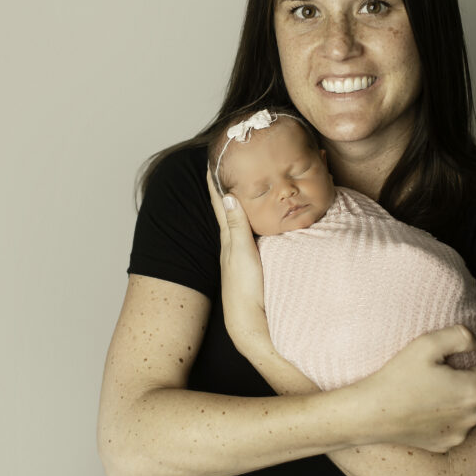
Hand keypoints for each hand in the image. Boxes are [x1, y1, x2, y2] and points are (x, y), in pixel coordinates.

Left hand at [205, 171, 268, 350]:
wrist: (250, 320)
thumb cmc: (243, 288)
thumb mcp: (241, 253)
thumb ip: (236, 225)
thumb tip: (227, 195)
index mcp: (228, 234)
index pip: (220, 200)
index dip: (216, 178)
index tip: (214, 155)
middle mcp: (233, 239)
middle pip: (230, 203)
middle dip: (229, 180)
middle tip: (232, 158)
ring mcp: (243, 248)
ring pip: (241, 214)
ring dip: (242, 195)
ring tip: (248, 176)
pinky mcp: (255, 258)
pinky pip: (253, 227)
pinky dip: (254, 213)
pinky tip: (261, 211)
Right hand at [356, 326, 475, 451]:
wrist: (371, 414)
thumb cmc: (396, 378)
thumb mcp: (426, 345)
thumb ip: (458, 336)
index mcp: (472, 390)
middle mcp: (472, 416)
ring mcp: (460, 433)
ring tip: (473, 376)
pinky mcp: (446, 443)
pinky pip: (463, 425)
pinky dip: (464, 410)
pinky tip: (453, 400)